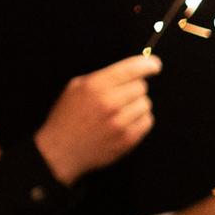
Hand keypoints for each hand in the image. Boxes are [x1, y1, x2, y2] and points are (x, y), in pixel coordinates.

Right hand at [33, 55, 158, 182]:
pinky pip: (147, 121)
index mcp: (95, 86)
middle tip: (121, 96)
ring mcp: (120, 122)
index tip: (154, 64)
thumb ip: (101, 77)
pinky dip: (140, 120)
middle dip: (134, 89)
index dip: (147, 64)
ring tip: (120, 112)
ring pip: (146, 104)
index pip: (130, 69)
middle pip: (141, 87)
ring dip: (137, 105)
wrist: (60, 150)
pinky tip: (124, 123)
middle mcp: (109, 103)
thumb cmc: (67, 117)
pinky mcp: (127, 139)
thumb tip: (131, 70)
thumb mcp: (75, 88)